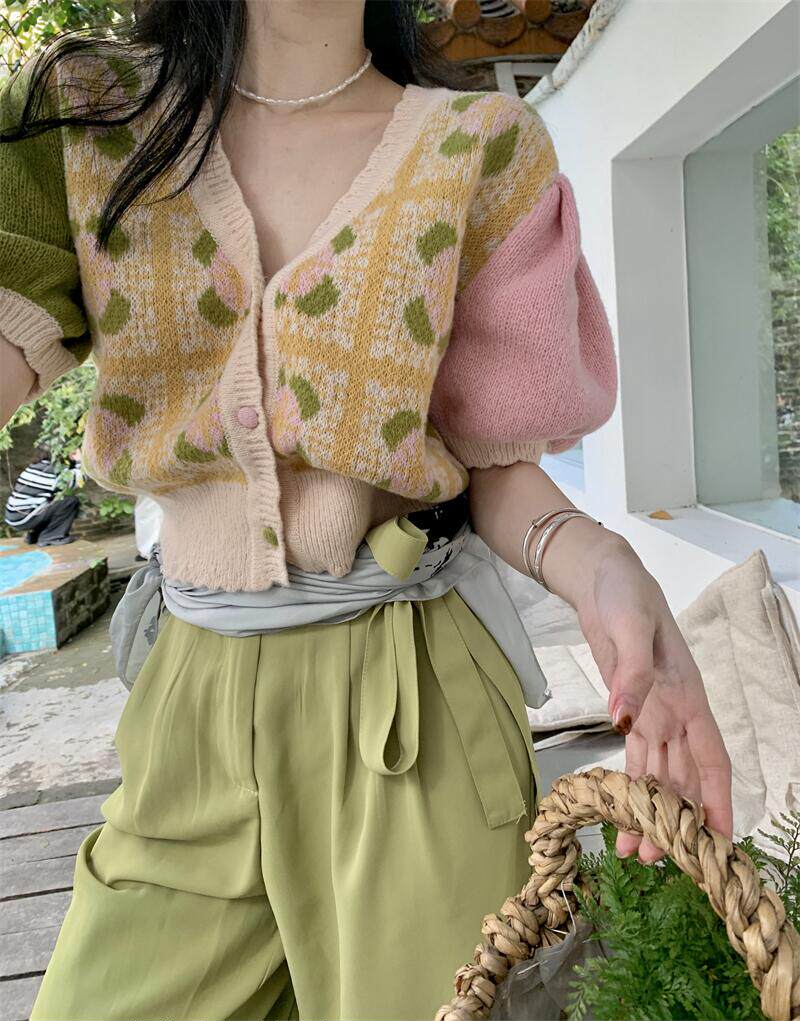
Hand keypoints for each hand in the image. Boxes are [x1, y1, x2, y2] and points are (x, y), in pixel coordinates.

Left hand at [572, 536, 732, 861]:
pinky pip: (633, 757)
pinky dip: (628, 786)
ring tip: (636, 852)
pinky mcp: (628, 710)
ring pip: (657, 774)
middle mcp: (675, 711)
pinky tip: (620, 813)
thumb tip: (623, 720)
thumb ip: (629, 675)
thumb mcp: (629, 626)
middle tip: (659, 860)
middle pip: (682, 776)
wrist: (603, 577)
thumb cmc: (627, 593)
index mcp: (688, 694)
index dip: (717, 798)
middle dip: (676, 820)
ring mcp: (653, 713)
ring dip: (650, 811)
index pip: (711, 757)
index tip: (719, 840)